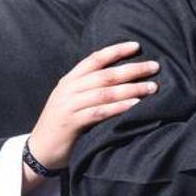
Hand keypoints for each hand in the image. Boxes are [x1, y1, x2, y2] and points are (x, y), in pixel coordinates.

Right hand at [27, 41, 159, 174]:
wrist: (39, 149)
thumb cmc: (64, 122)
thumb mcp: (74, 99)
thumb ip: (91, 86)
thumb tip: (124, 74)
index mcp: (70, 80)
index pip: (94, 59)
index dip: (116, 50)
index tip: (137, 45)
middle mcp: (68, 89)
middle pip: (105, 75)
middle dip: (132, 69)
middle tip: (155, 67)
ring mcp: (68, 106)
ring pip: (105, 93)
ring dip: (131, 89)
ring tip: (152, 87)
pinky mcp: (71, 123)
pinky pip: (99, 112)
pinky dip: (119, 107)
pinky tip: (135, 104)